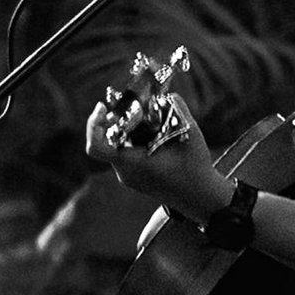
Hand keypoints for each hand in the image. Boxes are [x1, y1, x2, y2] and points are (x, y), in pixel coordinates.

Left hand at [86, 94, 231, 220]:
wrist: (201, 198)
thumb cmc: (196, 170)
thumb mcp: (191, 133)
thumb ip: (178, 108)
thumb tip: (167, 95)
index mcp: (133, 163)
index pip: (96, 147)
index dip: (93, 125)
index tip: (104, 107)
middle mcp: (126, 173)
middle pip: (108, 141)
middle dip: (115, 120)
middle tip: (128, 105)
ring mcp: (129, 177)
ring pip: (117, 147)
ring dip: (125, 130)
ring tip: (144, 117)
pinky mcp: (136, 178)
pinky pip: (125, 154)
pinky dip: (132, 140)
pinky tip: (151, 132)